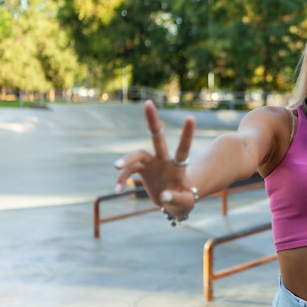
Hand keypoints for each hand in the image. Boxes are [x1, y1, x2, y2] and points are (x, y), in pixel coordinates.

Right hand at [113, 100, 195, 218]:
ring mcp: (152, 163)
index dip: (186, 134)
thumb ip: (177, 200)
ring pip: (137, 155)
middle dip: (153, 120)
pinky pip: (128, 172)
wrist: (174, 202)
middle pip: (157, 137)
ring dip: (126, 160)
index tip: (190, 117)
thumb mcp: (185, 204)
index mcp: (178, 166)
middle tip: (148, 103)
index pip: (183, 149)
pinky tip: (118, 191)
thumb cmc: (184, 201)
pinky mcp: (141, 170)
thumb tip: (165, 196)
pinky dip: (121, 180)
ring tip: (116, 167)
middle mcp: (164, 160)